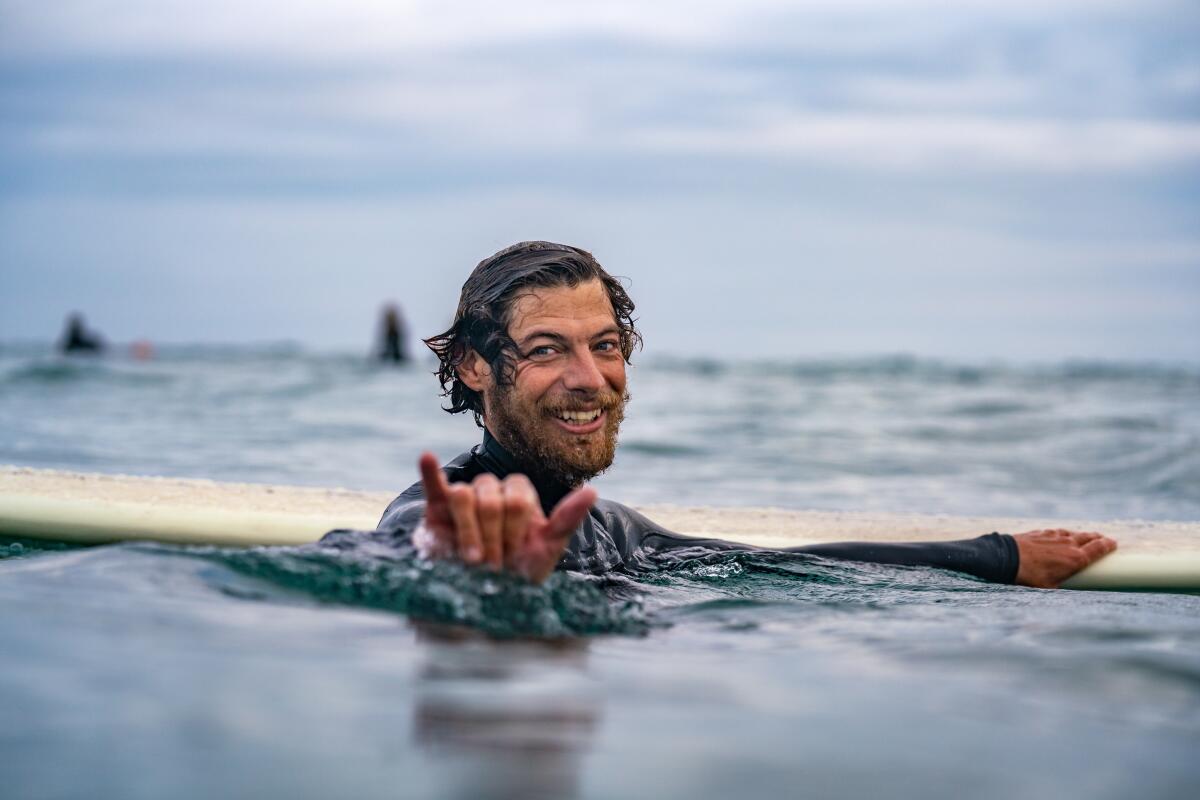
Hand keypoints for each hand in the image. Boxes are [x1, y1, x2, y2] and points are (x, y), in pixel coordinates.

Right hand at [413, 452, 595, 582]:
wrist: (484, 597)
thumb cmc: (518, 573)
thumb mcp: (547, 549)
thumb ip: (567, 519)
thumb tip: (592, 490)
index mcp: (519, 495)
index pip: (517, 497)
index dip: (515, 529)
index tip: (515, 555)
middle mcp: (492, 491)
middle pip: (492, 498)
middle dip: (493, 536)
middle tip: (494, 564)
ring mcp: (464, 498)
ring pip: (464, 495)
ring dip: (470, 531)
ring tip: (471, 560)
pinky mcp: (437, 509)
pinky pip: (434, 485)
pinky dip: (430, 472)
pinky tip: (427, 458)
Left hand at [1013, 529, 1116, 587]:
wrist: (1006, 559)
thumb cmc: (1029, 577)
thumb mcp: (1050, 588)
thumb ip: (1063, 586)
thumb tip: (1067, 593)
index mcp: (1075, 559)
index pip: (1098, 548)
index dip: (1108, 545)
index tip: (1114, 543)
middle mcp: (1068, 544)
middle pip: (1088, 537)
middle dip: (1098, 538)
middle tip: (1104, 539)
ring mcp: (1054, 535)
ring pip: (1073, 533)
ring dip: (1081, 535)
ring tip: (1086, 537)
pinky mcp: (1041, 532)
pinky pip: (1058, 531)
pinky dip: (1064, 534)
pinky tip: (1063, 536)